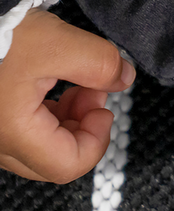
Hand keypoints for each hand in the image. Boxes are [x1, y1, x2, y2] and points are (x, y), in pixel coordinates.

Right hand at [0, 8, 135, 182]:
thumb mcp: (60, 44)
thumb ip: (100, 65)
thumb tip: (123, 78)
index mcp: (12, 132)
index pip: (67, 166)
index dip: (98, 141)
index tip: (105, 109)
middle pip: (53, 159)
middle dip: (83, 127)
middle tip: (94, 92)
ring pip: (39, 144)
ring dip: (67, 118)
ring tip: (78, 83)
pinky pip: (23, 128)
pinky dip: (47, 112)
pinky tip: (55, 83)